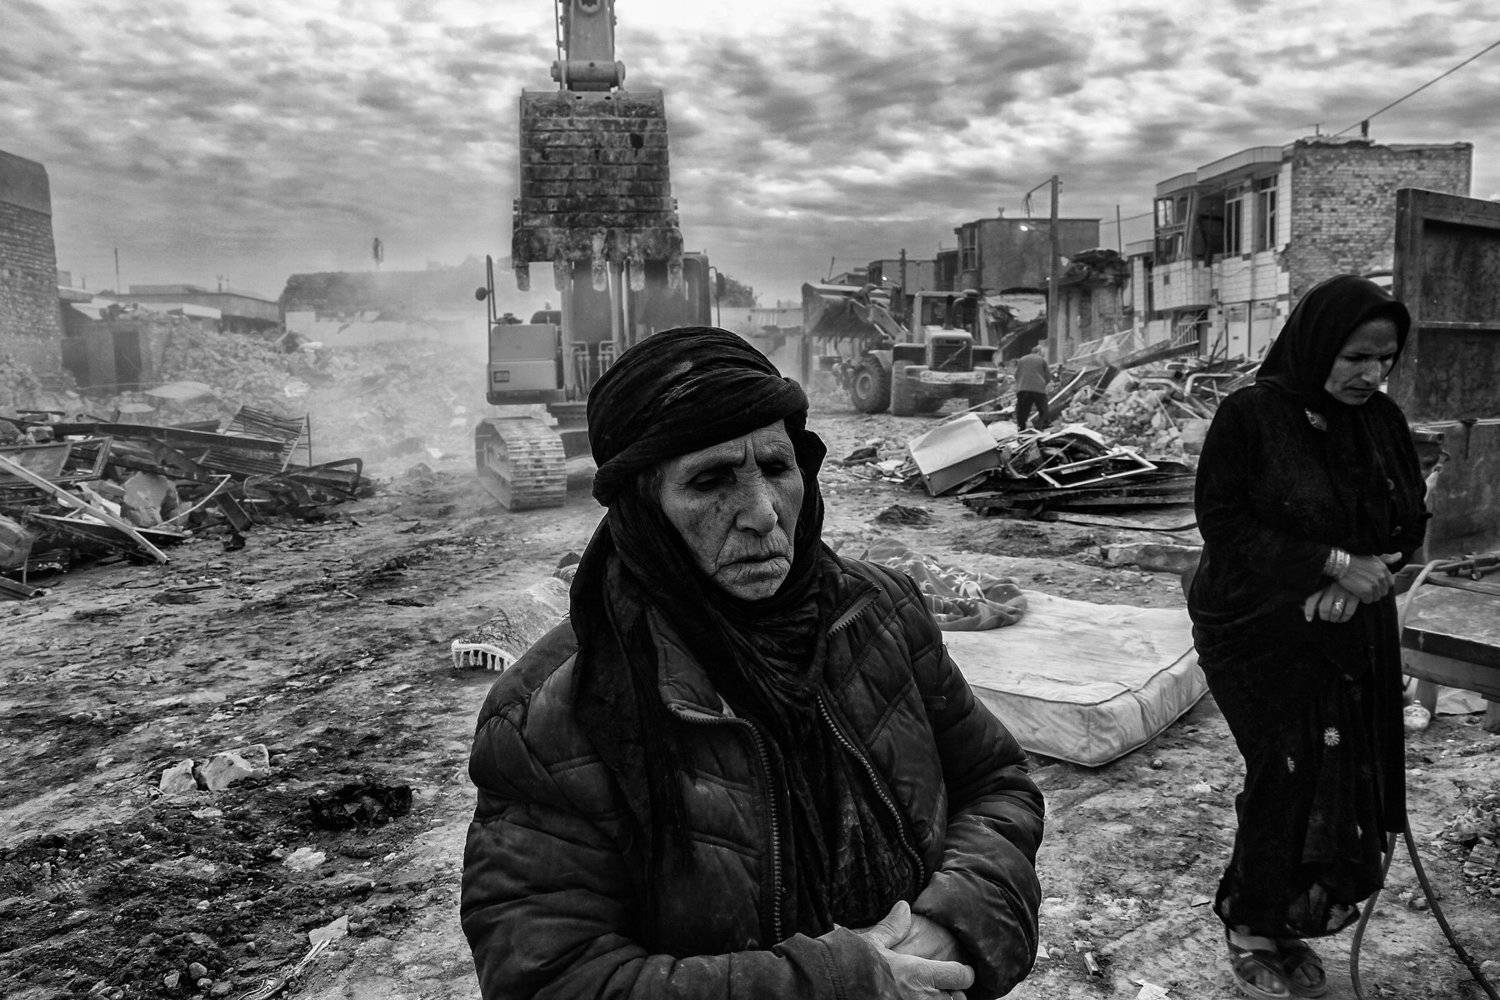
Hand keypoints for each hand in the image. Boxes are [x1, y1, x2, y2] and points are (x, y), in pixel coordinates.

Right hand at [853, 900, 974, 999]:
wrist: (826, 986)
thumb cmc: (849, 963)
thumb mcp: (872, 942)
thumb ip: (893, 928)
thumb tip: (904, 907)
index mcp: (918, 974)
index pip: (960, 976)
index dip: (963, 973)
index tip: (961, 972)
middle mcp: (920, 998)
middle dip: (952, 994)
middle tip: (941, 988)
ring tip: (926, 996)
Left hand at [1303, 583, 1356, 622]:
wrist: (1354, 575)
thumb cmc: (1336, 583)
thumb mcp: (1324, 586)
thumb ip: (1314, 596)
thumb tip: (1301, 607)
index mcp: (1322, 586)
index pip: (1312, 599)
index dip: (1309, 611)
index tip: (1309, 619)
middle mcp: (1332, 589)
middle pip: (1324, 609)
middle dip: (1325, 616)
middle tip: (1326, 617)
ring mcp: (1343, 593)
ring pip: (1335, 612)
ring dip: (1334, 619)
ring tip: (1334, 619)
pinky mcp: (1354, 597)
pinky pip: (1348, 612)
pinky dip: (1344, 618)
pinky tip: (1342, 619)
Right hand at [1335, 552, 1402, 602]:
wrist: (1339, 563)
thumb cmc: (1354, 560)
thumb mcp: (1372, 557)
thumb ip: (1387, 558)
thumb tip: (1400, 555)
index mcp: (1384, 568)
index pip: (1390, 583)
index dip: (1382, 585)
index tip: (1373, 584)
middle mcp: (1381, 577)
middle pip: (1383, 592)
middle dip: (1376, 591)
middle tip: (1365, 587)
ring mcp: (1374, 585)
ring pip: (1376, 597)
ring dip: (1369, 596)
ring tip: (1360, 590)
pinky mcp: (1366, 591)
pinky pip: (1368, 600)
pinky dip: (1363, 599)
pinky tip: (1357, 593)